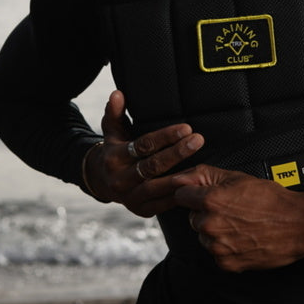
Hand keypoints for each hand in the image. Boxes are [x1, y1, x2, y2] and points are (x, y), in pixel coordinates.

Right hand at [84, 90, 203, 216]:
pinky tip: (193, 187)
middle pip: (152, 166)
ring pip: (157, 187)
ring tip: (201, 167)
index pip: (143, 145)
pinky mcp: (140, 210)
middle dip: (177, 153)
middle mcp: (120, 178)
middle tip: (198, 140)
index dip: (165, 137)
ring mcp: (129, 197)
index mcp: (114, 157)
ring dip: (180, 177)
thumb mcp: (111, 130)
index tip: (186, 128)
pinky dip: (177, 196)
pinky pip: (161, 204)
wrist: (102, 181)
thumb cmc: (114, 149)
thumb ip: (115, 112)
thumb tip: (117, 93)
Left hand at [171, 165, 303, 271]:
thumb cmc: (272, 200)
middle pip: (193, 218)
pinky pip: (216, 254)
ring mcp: (218, 246)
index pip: (181, 196)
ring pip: (204, 237)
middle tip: (231, 211)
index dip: (193, 194)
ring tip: (239, 225)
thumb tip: (181, 178)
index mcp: (210, 201)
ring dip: (215, 232)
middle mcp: (210, 225)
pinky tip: (242, 238)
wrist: (298, 224)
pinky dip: (226, 248)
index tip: (204, 196)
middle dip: (206, 213)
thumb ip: (204, 175)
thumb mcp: (237, 177)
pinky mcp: (227, 263)